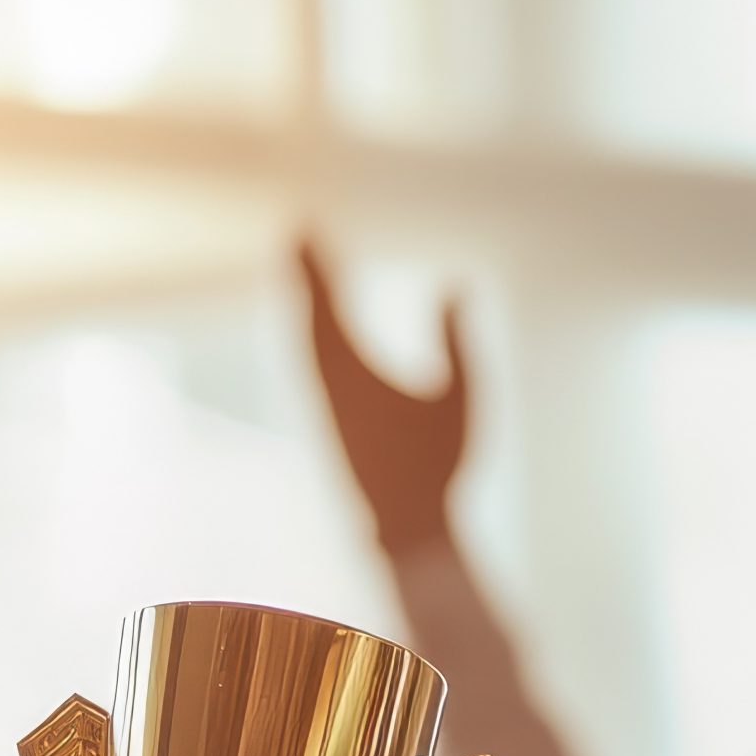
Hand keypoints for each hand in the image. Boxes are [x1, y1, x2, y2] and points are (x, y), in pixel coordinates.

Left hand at [300, 240, 467, 558]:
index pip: (327, 307)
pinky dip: (309, 340)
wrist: (405, 527)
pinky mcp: (330, 426)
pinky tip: (312, 335)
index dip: (315, 266)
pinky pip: (312, 369)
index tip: (301, 228)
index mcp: (357, 374)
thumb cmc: (438, 464)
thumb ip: (457, 340)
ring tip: (300, 273)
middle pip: (308, 319)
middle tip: (294, 236)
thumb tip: (454, 285)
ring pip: (305, 347)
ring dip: (303, 306)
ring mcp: (326, 409)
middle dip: (302, 276)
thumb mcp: (461, 397)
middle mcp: (330, 389)